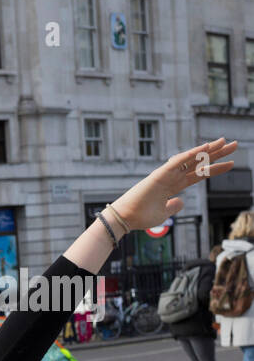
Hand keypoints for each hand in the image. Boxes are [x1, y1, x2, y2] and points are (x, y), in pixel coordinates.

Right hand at [108, 139, 237, 231]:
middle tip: (234, 145)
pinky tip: (206, 147)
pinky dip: (192, 154)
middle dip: (217, 154)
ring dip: (209, 150)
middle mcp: (171, 177)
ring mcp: (166, 174)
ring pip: (192, 159)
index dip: (214, 169)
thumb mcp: (163, 214)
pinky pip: (179, 161)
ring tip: (226, 142)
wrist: (126, 219)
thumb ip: (174, 206)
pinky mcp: (160, 174)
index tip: (231, 164)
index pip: (198, 175)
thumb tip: (181, 201)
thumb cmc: (140, 217)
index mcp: (173, 186)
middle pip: (199, 163)